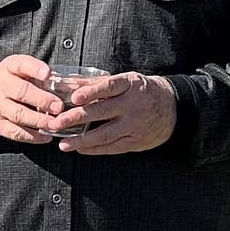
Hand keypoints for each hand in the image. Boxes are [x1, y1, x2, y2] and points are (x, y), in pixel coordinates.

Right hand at [0, 55, 63, 143]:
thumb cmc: (10, 79)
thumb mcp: (21, 69)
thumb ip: (42, 74)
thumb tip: (74, 85)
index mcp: (9, 68)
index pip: (21, 65)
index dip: (35, 69)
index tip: (48, 74)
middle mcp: (0, 86)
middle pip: (21, 92)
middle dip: (41, 100)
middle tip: (58, 107)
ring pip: (18, 114)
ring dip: (39, 121)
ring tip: (55, 124)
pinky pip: (14, 132)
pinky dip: (31, 136)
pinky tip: (45, 137)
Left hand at [57, 72, 177, 154]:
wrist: (173, 107)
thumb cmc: (141, 91)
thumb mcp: (125, 81)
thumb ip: (97, 83)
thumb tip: (68, 83)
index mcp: (129, 85)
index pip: (108, 87)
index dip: (91, 92)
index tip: (74, 97)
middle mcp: (132, 104)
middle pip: (101, 112)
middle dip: (76, 118)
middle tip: (56, 123)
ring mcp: (135, 124)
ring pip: (105, 134)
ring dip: (82, 140)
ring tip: (63, 145)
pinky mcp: (136, 140)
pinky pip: (112, 147)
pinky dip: (94, 149)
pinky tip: (79, 149)